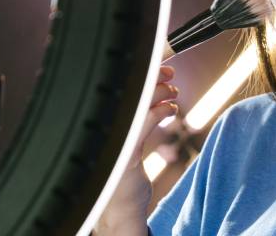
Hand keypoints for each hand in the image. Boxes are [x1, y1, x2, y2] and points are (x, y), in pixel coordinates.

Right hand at [94, 66, 178, 234]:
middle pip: (127, 89)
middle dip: (152, 76)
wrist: (119, 208)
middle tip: (169, 74)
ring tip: (173, 94)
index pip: (120, 87)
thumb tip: (157, 89)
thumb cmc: (124, 173)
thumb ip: (139, 118)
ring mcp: (113, 140)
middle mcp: (105, 128)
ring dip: (160, 92)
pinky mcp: (124, 153)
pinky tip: (170, 110)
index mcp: (101, 122)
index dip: (142, 72)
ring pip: (137, 102)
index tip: (159, 66)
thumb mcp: (131, 140)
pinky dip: (160, 111)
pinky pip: (143, 123)